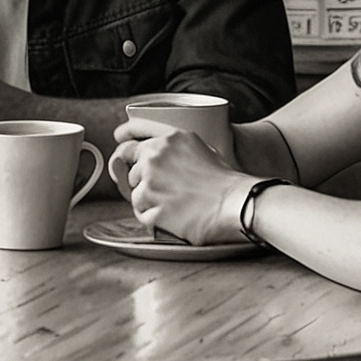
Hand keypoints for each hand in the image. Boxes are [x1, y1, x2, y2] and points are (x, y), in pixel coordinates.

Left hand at [110, 119, 251, 245]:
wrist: (237, 203)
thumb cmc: (223, 180)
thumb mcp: (197, 147)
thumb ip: (167, 147)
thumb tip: (140, 154)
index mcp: (166, 141)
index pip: (128, 146)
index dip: (126, 157)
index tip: (123, 162)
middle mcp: (155, 159)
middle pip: (131, 175)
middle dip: (144, 184)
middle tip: (169, 191)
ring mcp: (152, 185)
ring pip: (135, 197)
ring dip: (150, 202)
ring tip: (177, 204)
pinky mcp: (154, 211)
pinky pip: (143, 216)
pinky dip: (155, 219)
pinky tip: (176, 216)